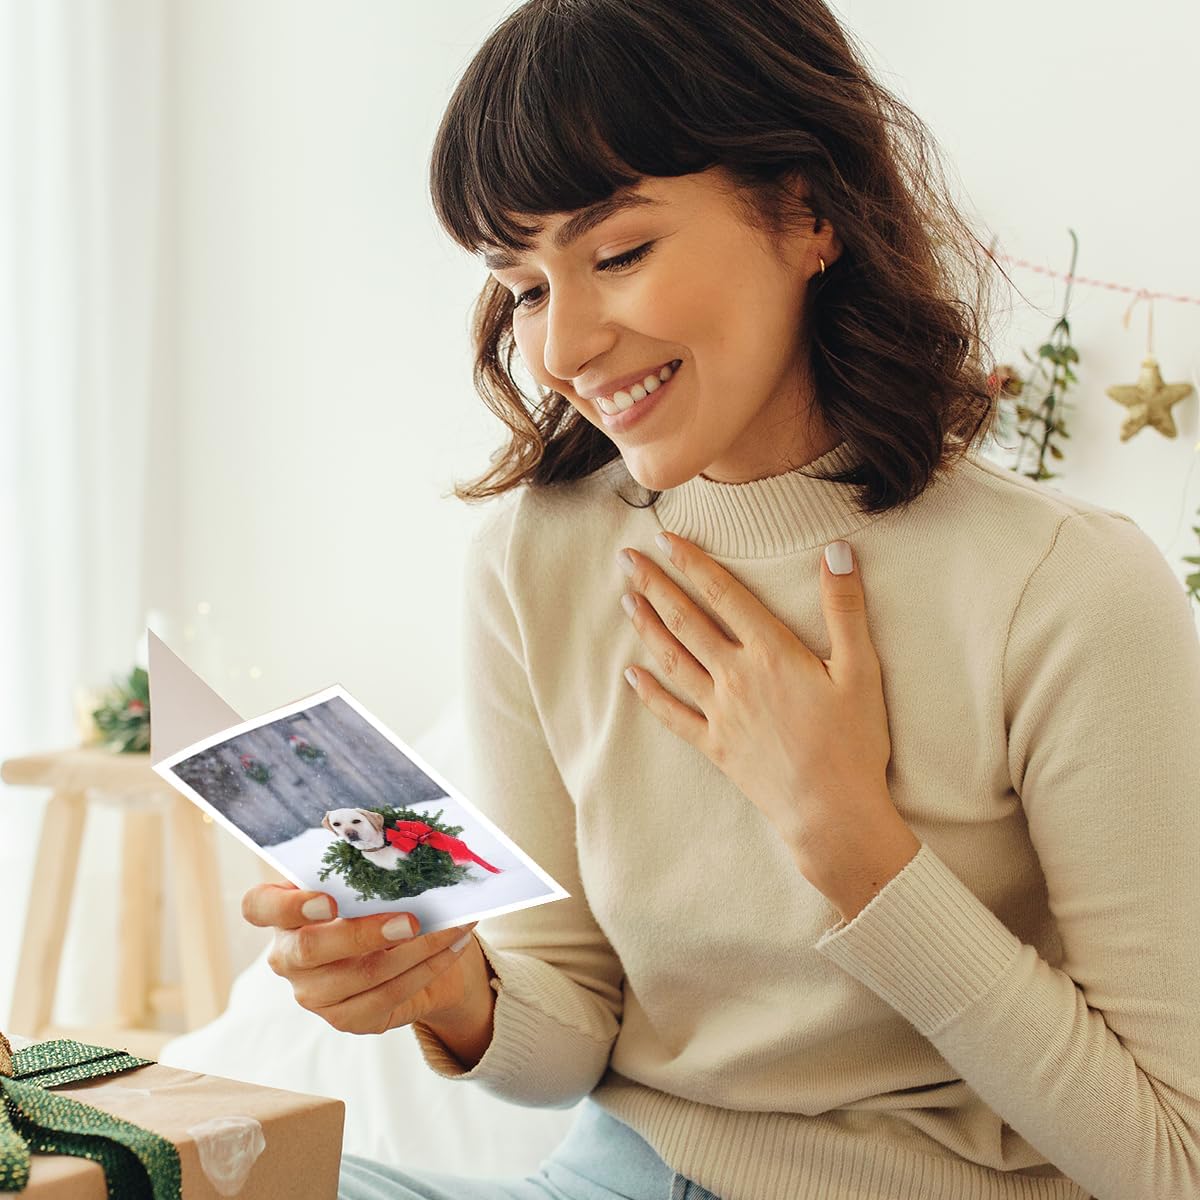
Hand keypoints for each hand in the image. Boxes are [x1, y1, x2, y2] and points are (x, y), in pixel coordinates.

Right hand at [241, 883, 480, 1034]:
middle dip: (365, 934)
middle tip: (411, 920)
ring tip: (453, 926)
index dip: (286, 906)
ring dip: (417, 950)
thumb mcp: (360, 874)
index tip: (329, 899)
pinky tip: (453, 946)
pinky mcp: (346, 1018)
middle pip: (312, 950)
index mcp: (280, 911)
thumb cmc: (372, 896)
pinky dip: (428, 968)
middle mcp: (288, 955)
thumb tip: (396, 835)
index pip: (258, 907)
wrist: (400, 945)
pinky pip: (389, 996)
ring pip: (362, 976)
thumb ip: (361, 860)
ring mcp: (314, 993)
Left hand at [616, 533, 909, 881]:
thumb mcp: (861, 669)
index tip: (664, 538)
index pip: (723, 594)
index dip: (691, 563)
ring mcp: (721, 712)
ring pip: (673, 661)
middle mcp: (737, 676)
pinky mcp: (716, 745)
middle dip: (654, 585)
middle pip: (686, 621)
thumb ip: (845, 608)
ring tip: (626, 601)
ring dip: (647, 628)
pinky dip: (650, 694)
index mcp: (772, 652)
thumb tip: (837, 550)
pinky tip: (631, 676)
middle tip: (626, 559)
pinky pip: (674, 715)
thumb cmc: (854, 741)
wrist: (832, 812)